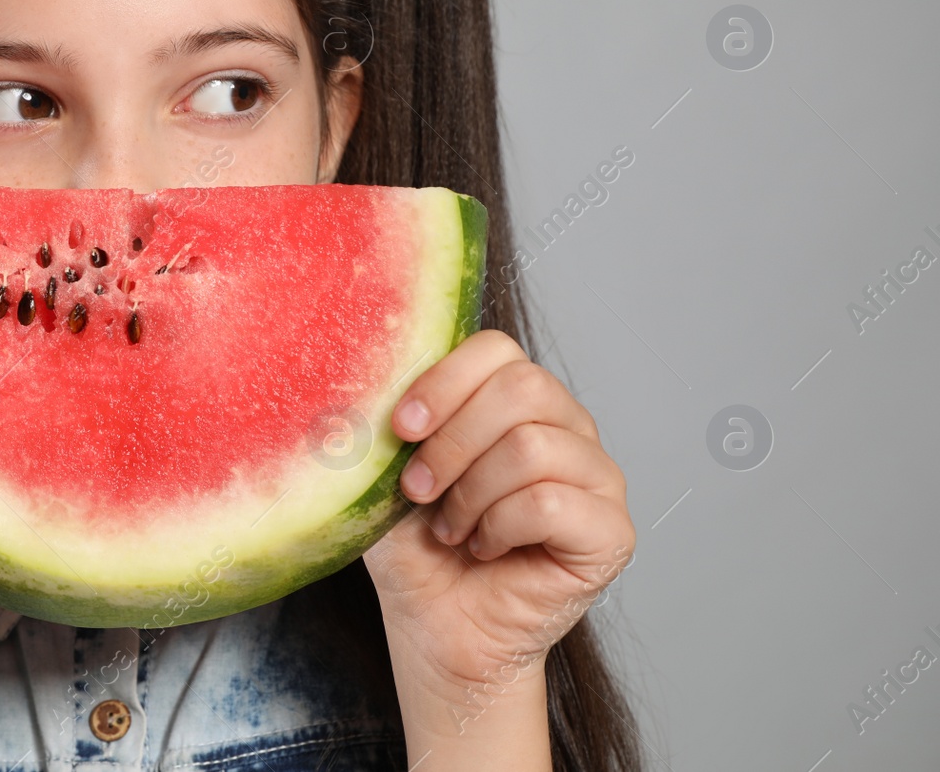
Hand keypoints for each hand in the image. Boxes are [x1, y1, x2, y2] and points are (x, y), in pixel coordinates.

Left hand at [362, 329, 634, 702]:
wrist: (437, 625)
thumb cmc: (417, 545)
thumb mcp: (385, 473)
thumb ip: (384, 421)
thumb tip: (362, 378)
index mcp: (518, 398)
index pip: (497, 348)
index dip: (443, 382)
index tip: (401, 429)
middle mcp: (568, 426)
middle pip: (523, 387)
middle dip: (453, 441)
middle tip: (418, 490)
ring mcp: (597, 476)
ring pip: (532, 446)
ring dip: (471, 494)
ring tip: (450, 528)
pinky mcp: (612, 530)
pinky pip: (550, 503)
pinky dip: (498, 528)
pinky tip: (484, 548)